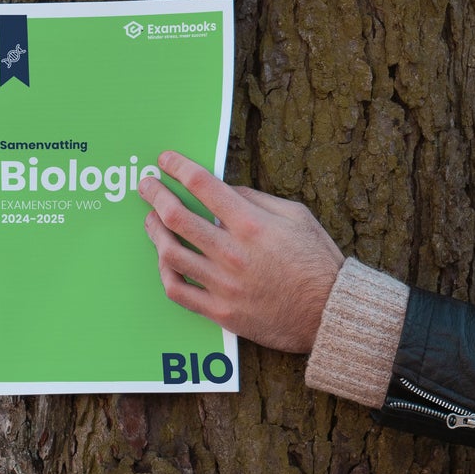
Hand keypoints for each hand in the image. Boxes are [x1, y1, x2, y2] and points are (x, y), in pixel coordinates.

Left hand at [139, 152, 343, 353]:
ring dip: (154, 232)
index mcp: (251, 224)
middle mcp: (232, 252)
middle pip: (176, 217)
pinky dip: (165, 272)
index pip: (202, 185)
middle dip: (155, 195)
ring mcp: (223, 284)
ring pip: (170, 253)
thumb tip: (226, 190)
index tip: (165, 160)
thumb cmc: (317, 261)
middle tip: (145, 185)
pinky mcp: (220, 311)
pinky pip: (178, 291)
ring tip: (151, 221)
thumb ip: (257, 199)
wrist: (328, 313)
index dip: (178, 167)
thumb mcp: (297, 216)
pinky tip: (165, 260)